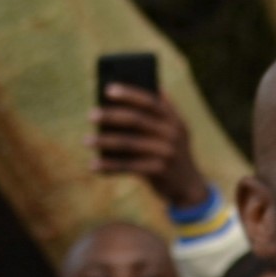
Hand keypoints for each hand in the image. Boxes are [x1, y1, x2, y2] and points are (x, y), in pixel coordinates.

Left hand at [89, 85, 210, 209]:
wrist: (188, 186)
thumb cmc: (170, 153)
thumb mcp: (171, 132)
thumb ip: (154, 116)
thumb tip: (116, 101)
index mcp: (174, 119)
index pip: (151, 101)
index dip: (129, 94)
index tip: (108, 90)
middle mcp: (173, 133)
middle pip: (137, 120)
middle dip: (112, 116)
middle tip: (91, 114)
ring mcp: (167, 152)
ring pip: (129, 143)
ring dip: (105, 141)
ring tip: (86, 140)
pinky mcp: (160, 171)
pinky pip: (129, 166)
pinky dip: (109, 166)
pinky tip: (94, 165)